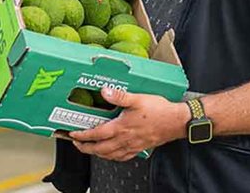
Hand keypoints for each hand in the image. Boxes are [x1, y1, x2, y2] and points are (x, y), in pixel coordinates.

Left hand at [68, 88, 189, 161]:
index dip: (82, 135)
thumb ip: (120, 96)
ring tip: (90, 149)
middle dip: (85, 148)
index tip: (73, 134)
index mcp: (121, 127)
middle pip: (99, 149)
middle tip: (77, 144)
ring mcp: (132, 146)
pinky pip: (122, 157)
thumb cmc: (159, 111)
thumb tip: (105, 91)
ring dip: (96, 153)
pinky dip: (112, 157)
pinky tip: (111, 154)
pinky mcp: (139, 148)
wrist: (175, 122)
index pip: (96, 134)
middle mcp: (124, 139)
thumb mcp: (138, 99)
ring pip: (109, 155)